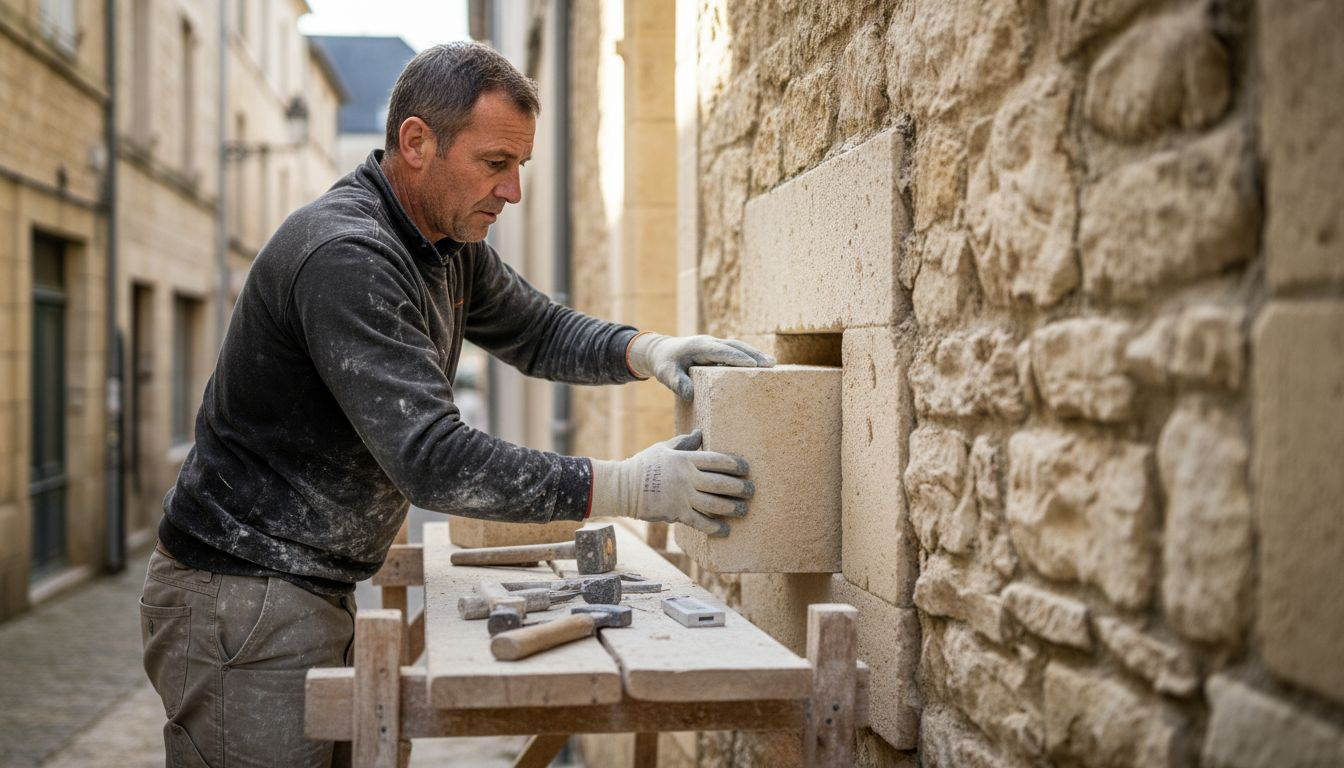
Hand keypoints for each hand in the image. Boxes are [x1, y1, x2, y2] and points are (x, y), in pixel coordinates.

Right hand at [589, 431, 752, 536]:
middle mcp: (686, 477)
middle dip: (740, 488)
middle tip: (752, 491)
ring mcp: (682, 496)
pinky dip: (714, 527)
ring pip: (714, 504)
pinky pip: (700, 522)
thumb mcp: (663, 448)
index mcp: (685, 459)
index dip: (736, 465)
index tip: (747, 469)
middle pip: (721, 483)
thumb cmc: (644, 465)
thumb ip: (684, 442)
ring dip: (732, 508)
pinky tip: (725, 530)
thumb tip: (700, 433)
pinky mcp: (676, 513)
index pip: (717, 460)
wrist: (622, 487)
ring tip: (744, 510)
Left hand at [628, 333, 774, 399]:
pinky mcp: (717, 350)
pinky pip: (735, 351)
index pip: (721, 351)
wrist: (660, 351)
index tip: (753, 365)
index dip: (737, 358)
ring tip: (772, 363)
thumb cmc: (665, 363)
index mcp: (700, 346)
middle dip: (754, 354)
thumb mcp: (666, 374)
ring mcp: (715, 345)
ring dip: (755, 354)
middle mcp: (710, 342)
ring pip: (738, 347)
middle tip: (771, 364)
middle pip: (736, 346)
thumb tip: (690, 394)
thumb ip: (677, 383)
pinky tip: (760, 365)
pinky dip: (748, 356)